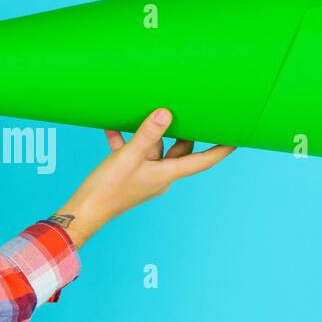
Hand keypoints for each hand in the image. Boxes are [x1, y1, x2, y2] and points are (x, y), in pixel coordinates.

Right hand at [51, 108, 234, 247]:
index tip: (237, 138)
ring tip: (144, 110)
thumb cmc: (107, 190)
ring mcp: (144, 176)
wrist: (84, 211)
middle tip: (191, 110)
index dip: (221, 149)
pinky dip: (126, 139)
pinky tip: (113, 126)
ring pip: (154, 148)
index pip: (202, 161)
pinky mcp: (129, 175)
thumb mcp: (128, 157)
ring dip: (147, 132)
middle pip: (179, 150)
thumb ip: (147, 133)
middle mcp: (160, 176)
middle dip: (182, 130)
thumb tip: (166, 113)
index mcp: (167, 174)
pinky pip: (133, 153)